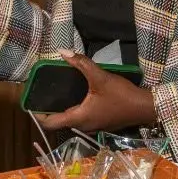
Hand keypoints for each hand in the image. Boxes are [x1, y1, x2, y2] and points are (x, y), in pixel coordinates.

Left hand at [38, 52, 156, 134]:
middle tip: (47, 92)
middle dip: (51, 109)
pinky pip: (82, 118)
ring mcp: (92, 127)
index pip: (50, 124)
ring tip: (61, 91)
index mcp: (78, 118)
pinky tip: (80, 95)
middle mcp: (82, 126)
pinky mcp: (101, 124)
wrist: (145, 108)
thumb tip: (63, 51)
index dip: (38, 114)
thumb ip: (82, 63)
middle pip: (59, 121)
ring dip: (64, 109)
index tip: (33, 102)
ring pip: (71, 120)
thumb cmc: (121, 95)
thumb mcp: (100, 77)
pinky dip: (76, 109)